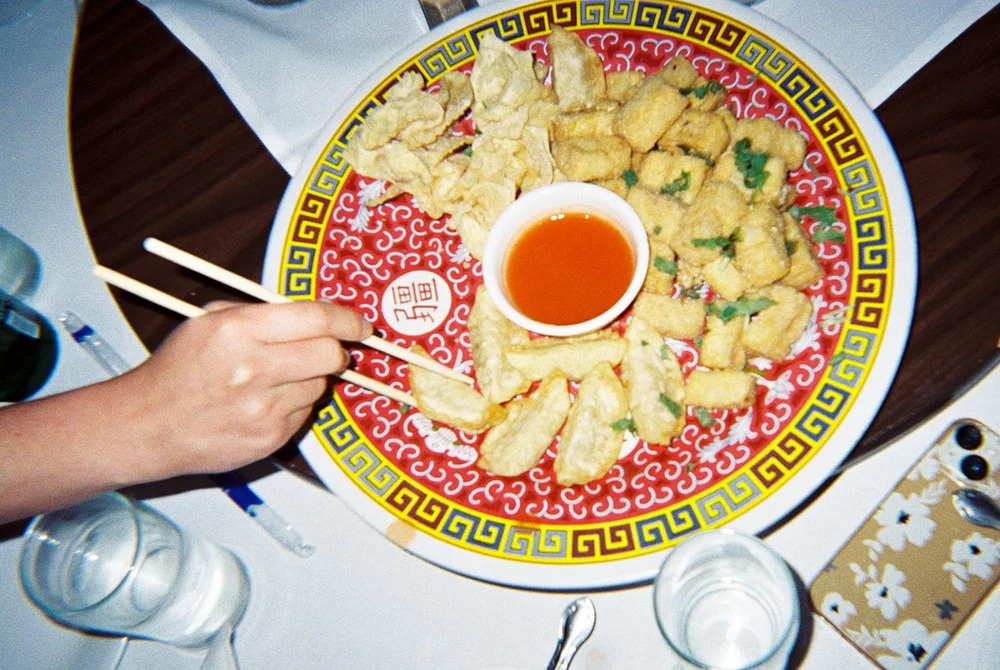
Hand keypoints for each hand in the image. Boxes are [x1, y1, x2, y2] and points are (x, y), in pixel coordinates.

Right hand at [120, 300, 371, 476]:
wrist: (146, 426)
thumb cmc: (179, 368)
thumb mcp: (209, 321)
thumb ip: (263, 312)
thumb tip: (319, 314)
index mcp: (238, 331)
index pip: (317, 319)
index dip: (348, 320)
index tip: (361, 325)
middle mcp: (254, 370)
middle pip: (331, 355)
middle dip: (335, 350)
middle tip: (327, 349)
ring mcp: (262, 409)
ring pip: (319, 386)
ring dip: (308, 379)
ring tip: (272, 379)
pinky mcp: (268, 439)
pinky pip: (304, 415)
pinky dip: (293, 406)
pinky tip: (261, 404)